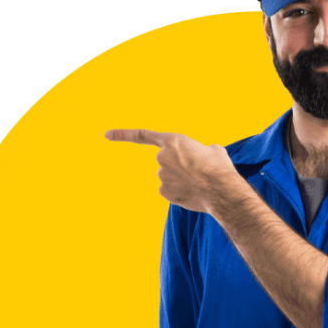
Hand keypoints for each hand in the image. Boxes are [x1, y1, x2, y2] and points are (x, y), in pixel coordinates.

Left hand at [105, 129, 240, 213]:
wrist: (221, 190)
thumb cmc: (219, 167)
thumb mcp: (212, 149)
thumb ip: (195, 150)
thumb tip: (197, 159)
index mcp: (172, 141)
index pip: (143, 135)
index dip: (123, 134)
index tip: (106, 135)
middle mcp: (162, 157)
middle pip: (166, 161)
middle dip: (180, 166)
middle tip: (199, 171)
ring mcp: (161, 176)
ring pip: (169, 177)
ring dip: (182, 180)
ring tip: (200, 183)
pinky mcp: (164, 192)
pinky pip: (171, 190)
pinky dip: (180, 192)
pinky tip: (193, 193)